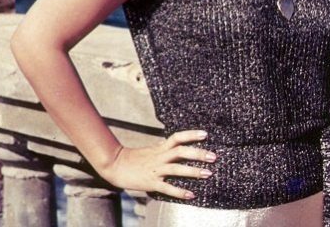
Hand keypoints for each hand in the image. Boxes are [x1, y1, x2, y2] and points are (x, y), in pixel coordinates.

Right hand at [99, 130, 215, 198]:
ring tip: (208, 173)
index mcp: (160, 147)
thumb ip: (166, 148)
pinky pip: (167, 187)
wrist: (116, 166)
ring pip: (177, 168)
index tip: (205, 134)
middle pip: (181, 151)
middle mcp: (160, 157)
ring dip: (193, 171)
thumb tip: (181, 145)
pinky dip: (180, 191)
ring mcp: (155, 170)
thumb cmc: (136, 158)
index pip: (178, 137)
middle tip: (213, 156)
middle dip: (198, 153)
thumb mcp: (153, 149)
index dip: (191, 134)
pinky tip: (191, 194)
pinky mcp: (151, 183)